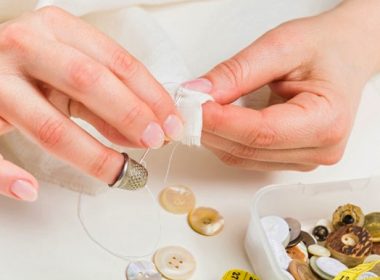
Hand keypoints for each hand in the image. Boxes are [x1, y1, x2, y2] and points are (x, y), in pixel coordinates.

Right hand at [0, 7, 182, 199]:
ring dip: (90, 155)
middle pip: (87, 82)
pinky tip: (30, 189)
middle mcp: (25, 46)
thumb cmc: (30, 68)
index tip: (172, 123)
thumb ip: (105, 99)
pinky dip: (7, 176)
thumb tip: (146, 129)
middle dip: (129, 115)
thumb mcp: (71, 73)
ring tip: (118, 172)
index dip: (151, 96)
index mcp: (57, 30)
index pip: (117, 62)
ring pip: (48, 124)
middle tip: (155, 141)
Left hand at [193, 0, 379, 170]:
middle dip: (211, 128)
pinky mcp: (291, 158)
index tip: (193, 106)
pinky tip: (216, 121)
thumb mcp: (282, 46)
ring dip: (215, 136)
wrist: (346, 54)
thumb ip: (238, 71)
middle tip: (186, 105)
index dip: (222, 122)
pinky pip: (247, 157)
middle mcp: (320, 149)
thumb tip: (200, 91)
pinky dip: (225, 140)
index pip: (262, 133)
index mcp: (326, 120)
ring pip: (243, 157)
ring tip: (198, 110)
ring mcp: (305, 158)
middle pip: (249, 149)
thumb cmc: (325, 48)